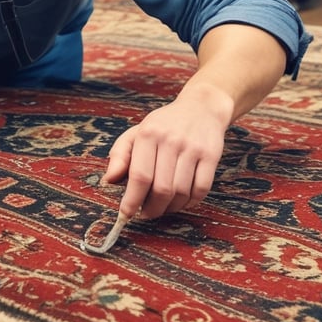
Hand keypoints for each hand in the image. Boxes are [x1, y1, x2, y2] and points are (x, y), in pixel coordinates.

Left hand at [102, 89, 229, 220]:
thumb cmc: (163, 125)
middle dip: (152, 209)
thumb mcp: (136, 133)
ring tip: (162, 208)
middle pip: (161, 189)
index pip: (139, 176)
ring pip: (181, 192)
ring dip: (170, 208)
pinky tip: (181, 201)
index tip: (125, 214)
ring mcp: (193, 148)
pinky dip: (190, 203)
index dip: (132, 200)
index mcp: (148, 135)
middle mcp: (171, 141)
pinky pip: (201, 190)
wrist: (201, 108)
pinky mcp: (211, 156)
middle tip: (146, 213)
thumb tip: (109, 180)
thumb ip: (119, 155)